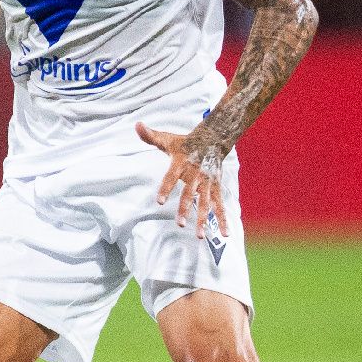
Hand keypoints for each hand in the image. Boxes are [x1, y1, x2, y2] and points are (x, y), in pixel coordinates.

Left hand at [135, 121, 227, 239]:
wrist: (214, 138)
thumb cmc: (185, 143)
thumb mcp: (168, 139)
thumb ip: (150, 136)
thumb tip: (136, 125)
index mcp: (181, 162)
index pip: (171, 176)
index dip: (166, 188)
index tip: (159, 202)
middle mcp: (196, 174)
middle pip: (190, 194)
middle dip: (185, 209)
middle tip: (180, 225)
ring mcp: (208, 182)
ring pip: (205, 203)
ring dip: (202, 220)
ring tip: (198, 236)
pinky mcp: (216, 188)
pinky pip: (220, 206)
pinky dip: (222, 220)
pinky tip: (225, 234)